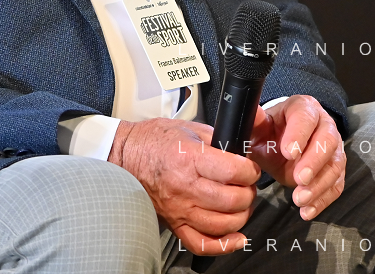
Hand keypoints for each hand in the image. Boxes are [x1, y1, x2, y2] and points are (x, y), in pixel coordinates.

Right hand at [109, 118, 260, 255]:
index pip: (233, 172)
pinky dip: (224, 245)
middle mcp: (184, 188)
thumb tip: (240, 152)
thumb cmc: (153, 141)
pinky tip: (236, 236)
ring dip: (241, 216)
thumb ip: (217, 140)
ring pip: (223, 224)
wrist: (124, 156)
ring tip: (241, 204)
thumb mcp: (188, 129)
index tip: (250, 168)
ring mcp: (179, 209)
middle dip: (248, 192)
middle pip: (232, 201)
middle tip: (247, 185)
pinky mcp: (174, 224)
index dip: (250, 171)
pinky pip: (202, 244)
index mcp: (188, 159)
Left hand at [249, 95, 344, 220]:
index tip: (288, 153)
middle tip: (298, 179)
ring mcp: (334, 147)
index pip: (306, 116)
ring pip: (335, 164)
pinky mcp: (335, 169)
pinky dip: (323, 199)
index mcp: (303, 108)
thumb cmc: (269, 134)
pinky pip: (336, 185)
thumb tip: (250, 111)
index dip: (299, 134)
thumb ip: (254, 121)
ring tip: (300, 199)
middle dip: (314, 162)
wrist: (280, 145)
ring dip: (319, 185)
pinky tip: (307, 210)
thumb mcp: (258, 127)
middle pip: (328, 140)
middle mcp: (324, 124)